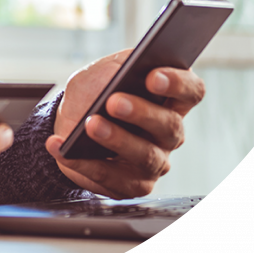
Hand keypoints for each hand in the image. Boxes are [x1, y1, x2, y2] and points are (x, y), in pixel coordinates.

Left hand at [45, 51, 204, 198]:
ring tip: (90, 125)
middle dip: (141, 113)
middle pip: (170, 126)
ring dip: (116, 140)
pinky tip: (62, 147)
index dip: (178, 84)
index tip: (152, 76)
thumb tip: (126, 71)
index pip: (192, 91)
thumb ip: (119, 67)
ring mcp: (154, 161)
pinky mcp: (132, 185)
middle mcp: (169, 132)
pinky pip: (112, 179)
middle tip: (113, 101)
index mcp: (171, 97)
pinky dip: (84, 163)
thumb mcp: (105, 68)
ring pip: (146, 156)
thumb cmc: (96, 89)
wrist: (71, 117)